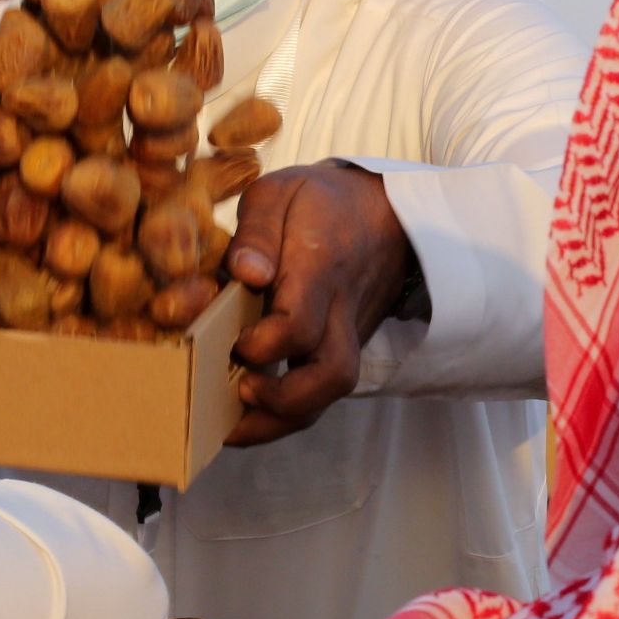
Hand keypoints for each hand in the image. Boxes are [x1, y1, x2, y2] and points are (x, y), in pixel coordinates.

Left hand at [223, 160, 411, 445]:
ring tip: (232, 425)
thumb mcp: (281, 192)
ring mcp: (349, 333)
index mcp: (320, 267)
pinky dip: (288, 410)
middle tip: (237, 393)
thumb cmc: (321, 203)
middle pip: (330, 375)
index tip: (236, 343)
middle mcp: (341, 309)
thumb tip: (244, 273)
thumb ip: (257, 231)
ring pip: (330, 391)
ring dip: (282, 418)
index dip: (265, 345)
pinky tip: (248, 414)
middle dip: (281, 402)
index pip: (301, 324)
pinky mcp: (345, 346)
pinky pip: (323, 388)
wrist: (386, 213)